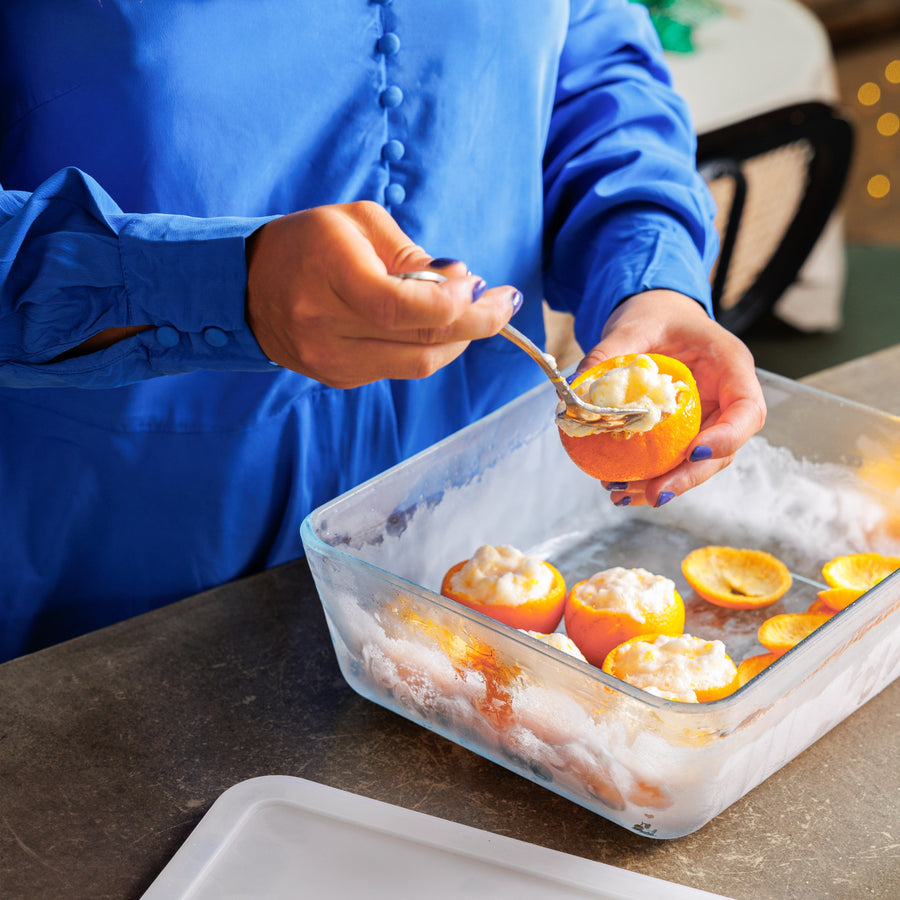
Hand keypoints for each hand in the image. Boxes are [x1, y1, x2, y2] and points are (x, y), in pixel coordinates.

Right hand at [245, 201, 520, 387]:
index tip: (481, 285)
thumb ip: (413, 256)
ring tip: (474, 310)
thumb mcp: (359, 223)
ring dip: (457, 340)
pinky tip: (434, 325)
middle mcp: (327, 328)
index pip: (402, 309)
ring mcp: (332, 361)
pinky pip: (399, 369)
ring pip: (417, 365)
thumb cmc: (307, 243)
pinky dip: (427, 348)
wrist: (245, 288)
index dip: (454, 304)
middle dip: (476, 325)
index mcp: (330, 277)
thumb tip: (463, 285)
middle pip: (421, 345)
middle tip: (503, 302)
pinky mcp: (339, 378)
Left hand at [577, 289, 766, 507]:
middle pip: (724, 449)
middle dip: (689, 477)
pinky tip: (617, 485)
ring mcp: (709, 419)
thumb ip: (609, 352)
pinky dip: (648, 476)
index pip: (748, 410)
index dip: (728, 437)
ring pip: (698, 463)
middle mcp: (727, 398)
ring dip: (664, 484)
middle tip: (653, 494)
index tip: (693, 452)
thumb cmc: (655, 315)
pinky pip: (673, 459)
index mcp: (731, 366)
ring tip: (623, 493)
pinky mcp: (686, 432)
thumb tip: (576, 388)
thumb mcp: (633, 325)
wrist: (656, 318)